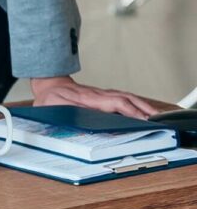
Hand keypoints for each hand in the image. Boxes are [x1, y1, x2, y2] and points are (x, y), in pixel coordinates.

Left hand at [30, 75, 158, 117]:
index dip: (129, 110)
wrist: (49, 85)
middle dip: (142, 109)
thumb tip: (72, 123)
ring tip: (157, 117)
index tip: (141, 118)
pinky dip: (137, 104)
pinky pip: (124, 99)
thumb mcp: (50, 107)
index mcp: (88, 98)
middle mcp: (99, 95)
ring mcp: (103, 95)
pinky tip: (145, 112)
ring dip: (143, 106)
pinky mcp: (104, 97)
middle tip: (157, 120)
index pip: (114, 102)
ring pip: (127, 98)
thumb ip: (61, 115)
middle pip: (126, 99)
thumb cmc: (50, 98)